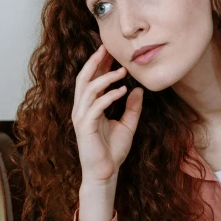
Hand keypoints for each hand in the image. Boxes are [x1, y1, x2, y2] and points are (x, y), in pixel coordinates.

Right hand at [72, 44, 143, 182]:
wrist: (105, 173)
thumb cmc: (112, 151)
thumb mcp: (128, 125)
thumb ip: (132, 108)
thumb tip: (139, 90)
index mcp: (89, 107)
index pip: (91, 79)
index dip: (100, 64)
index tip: (110, 50)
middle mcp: (81, 109)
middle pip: (84, 78)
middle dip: (95, 61)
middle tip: (107, 47)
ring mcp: (81, 117)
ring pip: (88, 89)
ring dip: (106, 78)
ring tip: (123, 71)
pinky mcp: (85, 127)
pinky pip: (95, 106)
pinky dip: (109, 96)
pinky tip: (122, 91)